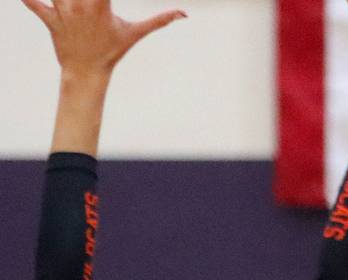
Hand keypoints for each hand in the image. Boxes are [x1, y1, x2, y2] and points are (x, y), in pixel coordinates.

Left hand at [19, 0, 184, 76]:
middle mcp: (80, 4)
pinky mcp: (48, 17)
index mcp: (100, 4)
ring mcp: (62, 10)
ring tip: (74, 1)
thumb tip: (183, 13)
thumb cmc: (112, 51)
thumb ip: (159, 20)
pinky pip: (33, 3)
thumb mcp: (135, 33)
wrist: (87, 73)